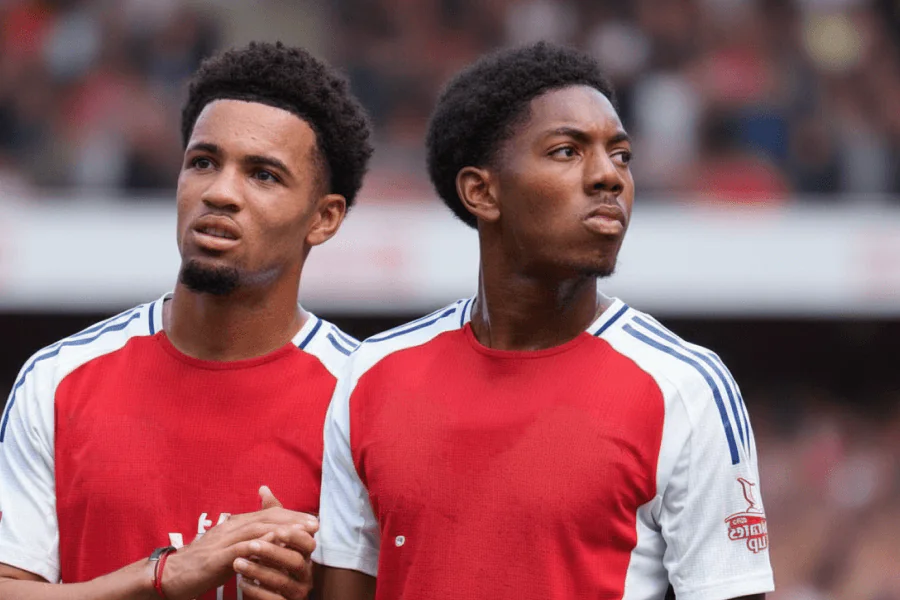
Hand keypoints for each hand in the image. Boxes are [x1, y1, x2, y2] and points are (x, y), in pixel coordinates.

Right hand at [159, 486, 317, 599]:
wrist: (172, 575)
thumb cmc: (204, 564)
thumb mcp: (231, 549)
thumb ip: (250, 541)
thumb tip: (273, 538)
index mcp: (235, 524)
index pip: (269, 514)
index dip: (292, 515)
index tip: (313, 520)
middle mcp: (231, 527)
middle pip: (267, 517)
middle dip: (293, 519)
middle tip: (315, 524)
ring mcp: (223, 541)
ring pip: (258, 529)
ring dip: (282, 529)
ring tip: (302, 532)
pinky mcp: (217, 557)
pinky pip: (241, 548)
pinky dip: (259, 545)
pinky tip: (275, 545)